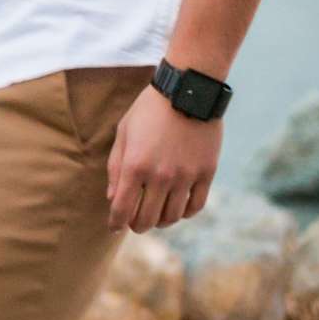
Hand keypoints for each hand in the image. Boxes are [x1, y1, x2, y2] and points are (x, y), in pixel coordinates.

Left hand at [106, 88, 221, 232]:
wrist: (187, 93)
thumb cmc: (149, 111)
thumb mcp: (123, 133)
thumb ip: (115, 167)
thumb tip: (112, 198)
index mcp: (134, 166)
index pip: (122, 209)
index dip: (115, 222)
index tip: (113, 227)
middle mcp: (160, 177)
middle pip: (147, 219)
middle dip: (137, 225)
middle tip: (134, 223)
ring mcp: (185, 177)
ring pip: (172, 216)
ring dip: (161, 221)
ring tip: (155, 216)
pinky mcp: (206, 174)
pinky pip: (195, 206)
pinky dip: (185, 213)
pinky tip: (177, 209)